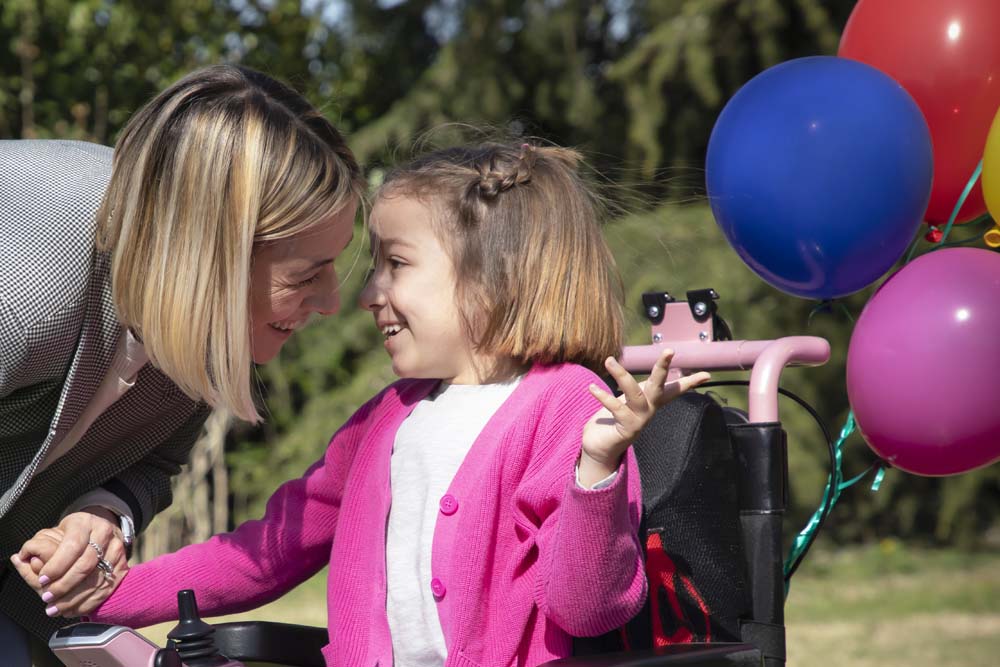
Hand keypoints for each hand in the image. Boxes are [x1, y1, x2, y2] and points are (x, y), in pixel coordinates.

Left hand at [11, 508, 129, 616]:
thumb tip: (18, 559)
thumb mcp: (58, 531)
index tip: (42, 579)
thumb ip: (38, 546)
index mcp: (85, 522)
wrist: (102, 531)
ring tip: (55, 608)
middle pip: (86, 564)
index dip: (57, 565)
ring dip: (73, 598)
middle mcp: (105, 533)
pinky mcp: (122, 566)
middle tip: (47, 597)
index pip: (72, 546)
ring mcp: (117, 550)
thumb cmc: (73, 535)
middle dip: (63, 585)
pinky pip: (106, 588)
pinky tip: (72, 610)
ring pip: (96, 579)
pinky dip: (87, 603)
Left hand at [581, 349, 710, 486]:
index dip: (690, 382)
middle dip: (663, 367)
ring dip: (621, 375)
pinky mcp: (626, 428)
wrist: (600, 449)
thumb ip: (632, 390)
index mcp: (651, 402)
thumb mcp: (624, 402)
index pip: (674, 390)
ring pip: (635, 393)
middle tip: (669, 350)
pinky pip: (616, 408)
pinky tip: (592, 388)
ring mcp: (639, 420)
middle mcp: (649, 410)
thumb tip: (630, 371)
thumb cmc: (611, 420)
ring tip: (609, 360)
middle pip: (659, 385)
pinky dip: (603, 396)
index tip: (708, 375)